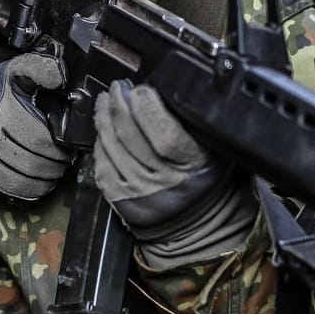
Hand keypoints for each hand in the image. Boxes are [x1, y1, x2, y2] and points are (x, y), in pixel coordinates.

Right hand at [0, 51, 71, 199]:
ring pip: (26, 175)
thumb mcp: (12, 71)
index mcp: (2, 108)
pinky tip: (43, 179)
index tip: (65, 138)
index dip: (57, 142)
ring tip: (57, 167)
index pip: (38, 136)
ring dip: (49, 175)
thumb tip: (60, 75)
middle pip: (34, 157)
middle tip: (65, 155)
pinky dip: (35, 188)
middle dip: (57, 159)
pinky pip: (15, 188)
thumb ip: (37, 68)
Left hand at [94, 82, 256, 268]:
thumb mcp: (214, 150)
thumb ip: (193, 123)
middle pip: (130, 132)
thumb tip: (164, 91)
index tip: (141, 88)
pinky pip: (102, 162)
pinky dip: (100, 142)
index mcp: (191, 163)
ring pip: (111, 144)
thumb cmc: (205, 179)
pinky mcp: (119, 197)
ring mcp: (138, 189)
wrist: (196, 225)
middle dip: (119, 103)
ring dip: (104, 117)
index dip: (146, 105)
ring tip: (106, 101)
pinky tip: (103, 129)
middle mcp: (162, 178)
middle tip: (118, 87)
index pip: (162, 130)